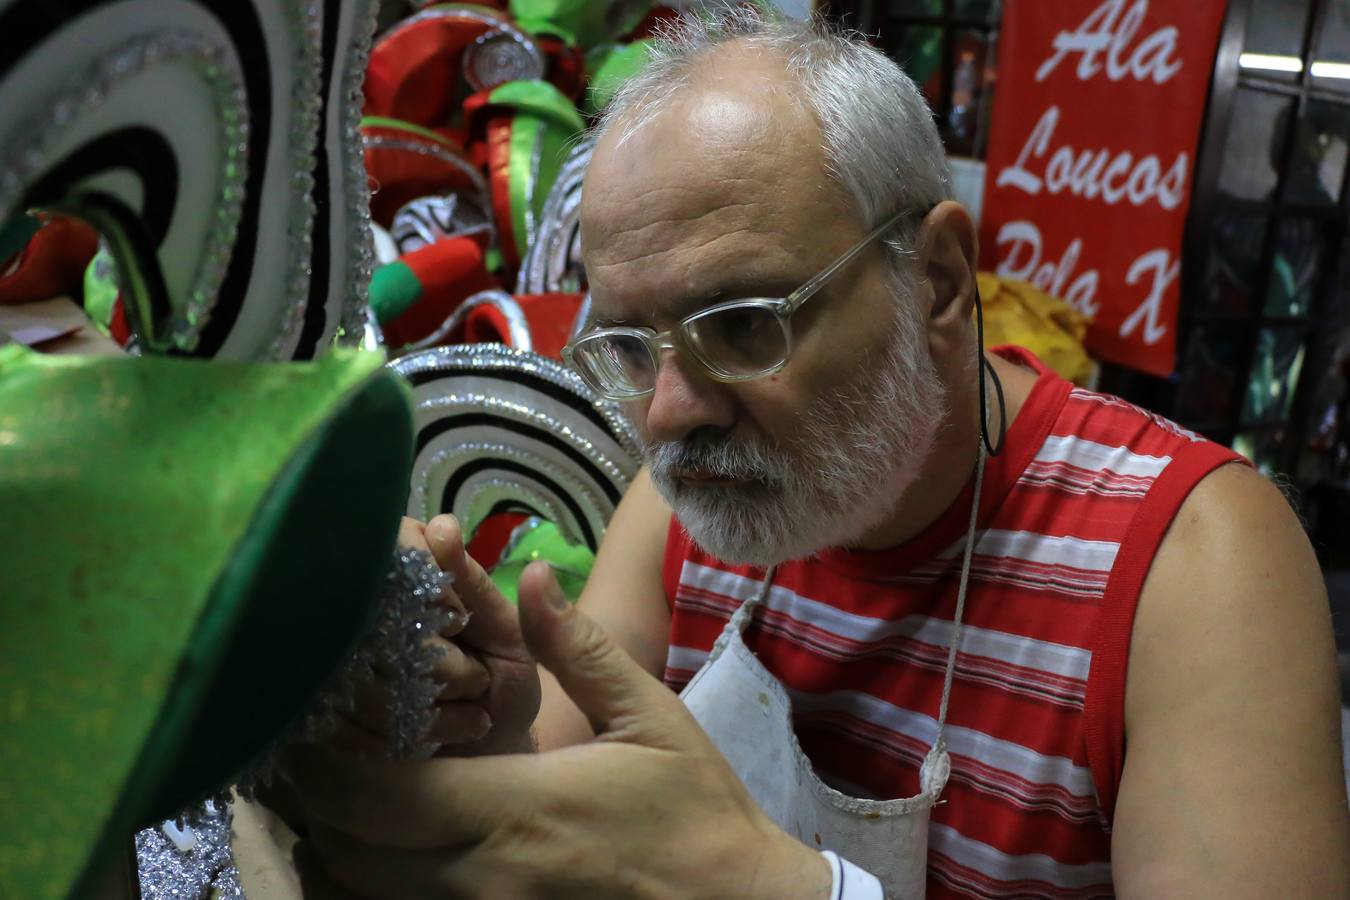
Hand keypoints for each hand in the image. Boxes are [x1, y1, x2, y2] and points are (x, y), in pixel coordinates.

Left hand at [290, 561, 831, 898]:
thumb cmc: (696, 809)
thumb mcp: (651, 716)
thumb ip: (579, 648)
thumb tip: (528, 571)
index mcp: (520, 807)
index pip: (382, 793)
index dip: (326, 760)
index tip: (310, 711)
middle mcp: (485, 876)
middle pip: (349, 847)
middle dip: (317, 795)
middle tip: (311, 739)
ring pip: (360, 890)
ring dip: (337, 840)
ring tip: (340, 784)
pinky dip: (369, 882)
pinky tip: (385, 841)